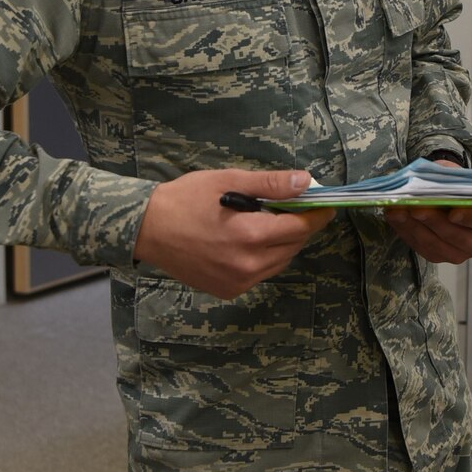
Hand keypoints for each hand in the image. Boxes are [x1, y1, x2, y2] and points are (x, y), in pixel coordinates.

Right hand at [134, 167, 334, 297]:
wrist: (146, 229)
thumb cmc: (185, 199)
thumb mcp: (228, 181)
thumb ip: (270, 184)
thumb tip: (306, 181)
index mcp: (250, 235)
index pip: (300, 227)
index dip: (316, 214)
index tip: (326, 204)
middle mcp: (248, 264)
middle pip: (293, 245)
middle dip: (299, 226)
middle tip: (293, 207)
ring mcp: (238, 282)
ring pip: (279, 262)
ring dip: (283, 243)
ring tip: (269, 222)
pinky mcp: (228, 290)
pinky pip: (260, 273)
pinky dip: (264, 258)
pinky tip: (248, 241)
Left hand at [385, 159, 471, 264]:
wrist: (450, 199)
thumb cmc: (457, 186)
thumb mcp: (456, 175)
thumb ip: (448, 178)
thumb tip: (429, 181)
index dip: (469, 217)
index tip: (452, 213)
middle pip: (456, 236)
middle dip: (433, 221)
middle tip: (416, 207)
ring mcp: (458, 254)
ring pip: (434, 244)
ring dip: (414, 227)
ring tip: (398, 211)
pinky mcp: (438, 257)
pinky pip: (420, 247)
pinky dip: (405, 231)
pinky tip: (394, 216)